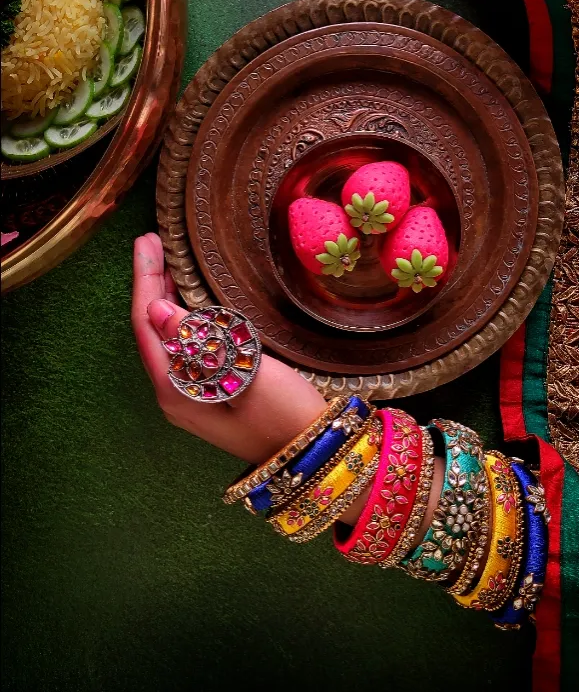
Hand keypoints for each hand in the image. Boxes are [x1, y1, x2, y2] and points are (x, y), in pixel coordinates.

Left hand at [131, 233, 328, 464]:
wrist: (314, 456)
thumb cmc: (285, 416)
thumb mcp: (246, 374)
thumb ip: (199, 343)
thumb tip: (158, 310)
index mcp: (177, 389)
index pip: (148, 324)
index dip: (145, 279)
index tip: (147, 240)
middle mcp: (176, 393)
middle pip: (153, 329)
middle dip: (151, 283)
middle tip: (154, 240)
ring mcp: (192, 396)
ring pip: (168, 337)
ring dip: (165, 298)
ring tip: (167, 260)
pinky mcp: (210, 393)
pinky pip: (185, 346)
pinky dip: (183, 316)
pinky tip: (192, 300)